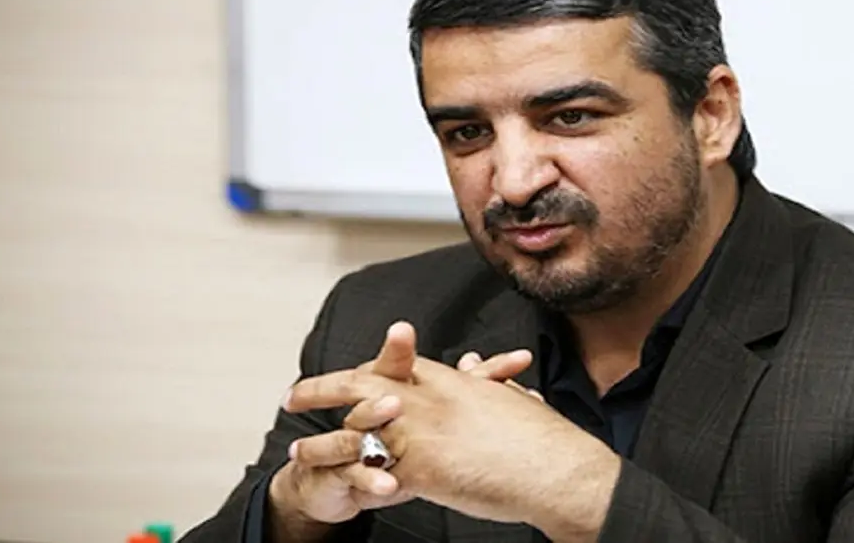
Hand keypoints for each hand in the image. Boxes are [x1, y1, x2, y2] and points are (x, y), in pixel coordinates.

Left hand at [286, 350, 620, 537]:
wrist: (557, 469)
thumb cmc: (544, 442)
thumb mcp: (513, 402)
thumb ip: (488, 381)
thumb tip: (476, 366)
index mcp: (452, 381)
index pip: (396, 366)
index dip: (364, 368)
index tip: (343, 374)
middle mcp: (430, 400)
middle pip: (362, 384)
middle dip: (324, 388)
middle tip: (296, 396)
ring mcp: (422, 433)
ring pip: (356, 430)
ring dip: (323, 442)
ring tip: (297, 452)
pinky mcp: (422, 468)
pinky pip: (372, 472)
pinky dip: (346, 479)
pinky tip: (329, 487)